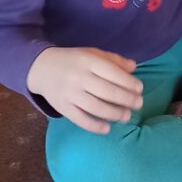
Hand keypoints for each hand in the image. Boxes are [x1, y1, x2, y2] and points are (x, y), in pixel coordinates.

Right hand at [29, 46, 143, 133]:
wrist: (41, 68)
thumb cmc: (73, 61)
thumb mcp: (92, 54)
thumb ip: (113, 60)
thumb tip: (134, 67)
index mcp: (87, 61)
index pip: (112, 72)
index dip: (128, 82)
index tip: (140, 89)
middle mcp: (78, 77)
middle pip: (107, 91)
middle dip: (126, 99)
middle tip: (139, 104)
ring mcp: (69, 93)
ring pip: (96, 107)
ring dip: (115, 114)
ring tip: (127, 116)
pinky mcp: (62, 107)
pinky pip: (80, 119)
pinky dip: (95, 126)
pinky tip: (107, 128)